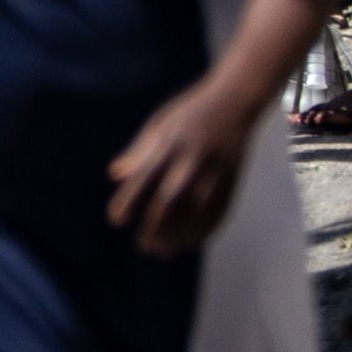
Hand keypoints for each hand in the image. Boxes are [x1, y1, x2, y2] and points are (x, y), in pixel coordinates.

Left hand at [105, 78, 256, 255]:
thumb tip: (115, 175)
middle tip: (143, 247)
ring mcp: (214, 170)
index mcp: (165, 146)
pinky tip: (194, 241)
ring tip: (166, 251)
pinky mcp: (233, 177)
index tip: (116, 221)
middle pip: (168, 202)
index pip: (140, 181)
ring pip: (195, 211)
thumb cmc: (189, 111)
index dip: (126, 203)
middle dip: (154, 228)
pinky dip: (207, 229)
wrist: (235, 100)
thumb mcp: (158, 125)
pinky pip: (220, 209)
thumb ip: (138, 152)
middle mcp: (189, 161)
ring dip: (179, 235)